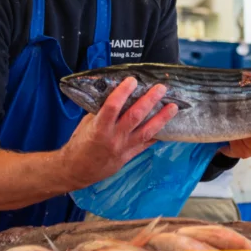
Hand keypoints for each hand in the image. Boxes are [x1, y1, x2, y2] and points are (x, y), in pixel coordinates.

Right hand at [59, 76, 177, 187]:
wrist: (77, 170)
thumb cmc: (80, 144)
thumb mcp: (86, 124)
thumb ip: (101, 110)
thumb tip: (115, 93)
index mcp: (99, 128)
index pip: (112, 107)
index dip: (123, 92)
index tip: (132, 80)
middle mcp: (114, 138)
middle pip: (135, 117)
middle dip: (149, 101)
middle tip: (161, 88)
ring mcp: (124, 148)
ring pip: (147, 131)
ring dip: (161, 118)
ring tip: (173, 107)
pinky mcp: (130, 155)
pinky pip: (147, 144)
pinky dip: (158, 134)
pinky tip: (169, 126)